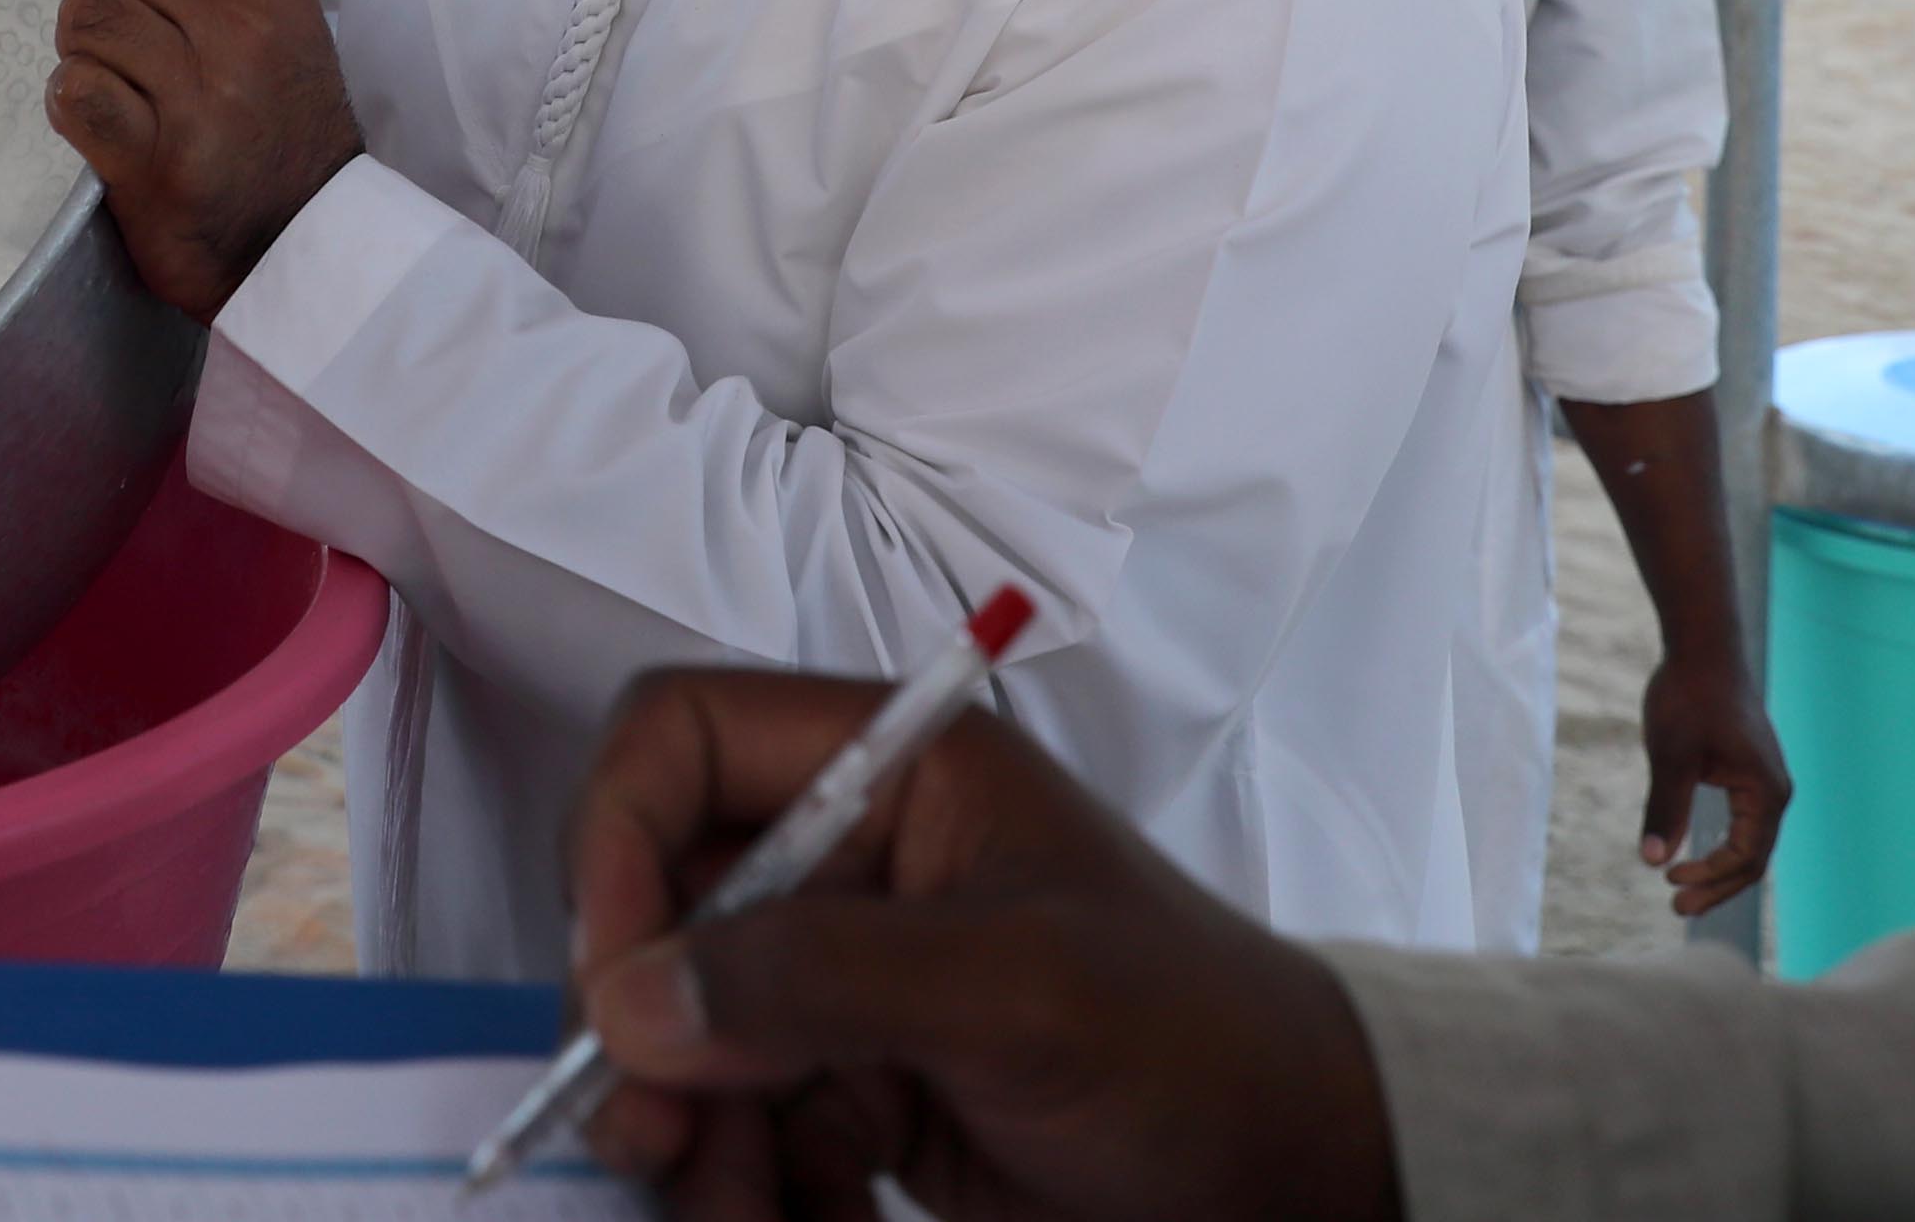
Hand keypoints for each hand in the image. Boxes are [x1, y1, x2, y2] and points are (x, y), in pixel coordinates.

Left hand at [44, 0, 361, 320]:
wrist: (304, 239)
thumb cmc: (280, 113)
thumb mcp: (276, 4)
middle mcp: (241, 28)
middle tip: (126, 43)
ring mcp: (202, 96)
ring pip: (86, 19)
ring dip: (82, 50)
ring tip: (115, 80)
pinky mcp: (158, 161)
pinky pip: (75, 92)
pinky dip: (72, 103)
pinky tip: (101, 119)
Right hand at [561, 669, 1396, 1221]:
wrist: (1300, 1181)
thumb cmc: (1193, 1045)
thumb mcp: (1018, 992)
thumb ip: (821, 977)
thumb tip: (632, 998)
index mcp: (894, 768)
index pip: (684, 740)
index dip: (616, 836)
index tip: (614, 980)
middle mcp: (849, 861)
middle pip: (657, 906)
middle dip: (636, 1030)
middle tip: (645, 1140)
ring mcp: (847, 982)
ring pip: (683, 1041)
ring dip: (682, 1139)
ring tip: (731, 1216)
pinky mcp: (855, 1090)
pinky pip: (739, 1133)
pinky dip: (741, 1191)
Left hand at [1640, 644, 1792, 916]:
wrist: (1703, 647)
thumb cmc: (1688, 696)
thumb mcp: (1670, 755)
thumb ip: (1665, 808)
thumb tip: (1652, 861)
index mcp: (1766, 792)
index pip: (1745, 858)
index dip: (1710, 878)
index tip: (1669, 881)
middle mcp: (1773, 791)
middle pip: (1752, 859)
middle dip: (1715, 885)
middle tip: (1675, 907)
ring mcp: (1763, 782)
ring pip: (1748, 842)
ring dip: (1716, 869)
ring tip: (1677, 887)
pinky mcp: (1747, 771)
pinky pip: (1741, 822)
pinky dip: (1719, 844)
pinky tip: (1690, 852)